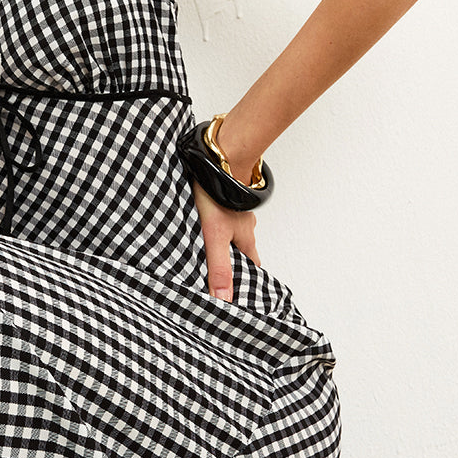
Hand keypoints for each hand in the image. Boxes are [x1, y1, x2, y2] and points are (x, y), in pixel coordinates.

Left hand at [191, 179, 260, 301]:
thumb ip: (219, 267)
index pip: (253, 264)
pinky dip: (215, 222)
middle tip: (227, 272)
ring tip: (210, 250)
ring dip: (224, 240)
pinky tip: (203, 222)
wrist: (217, 160)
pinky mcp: (222, 195)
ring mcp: (235, 208)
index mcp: (246, 237)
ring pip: (232, 229)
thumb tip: (223, 298)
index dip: (250, 279)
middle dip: (235, 261)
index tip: (249, 292)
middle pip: (242, 247)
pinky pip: (222, 213)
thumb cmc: (217, 196)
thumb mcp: (216, 237)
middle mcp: (244, 223)